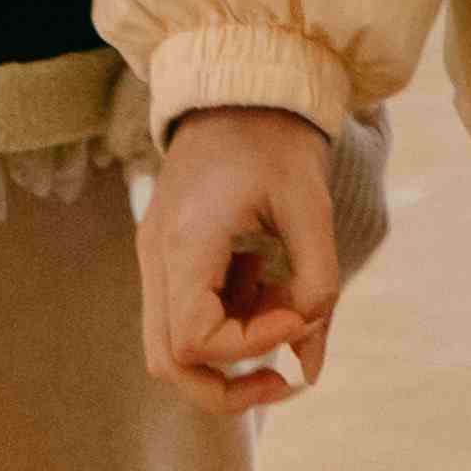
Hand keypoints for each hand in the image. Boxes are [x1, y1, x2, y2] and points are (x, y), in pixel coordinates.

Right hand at [140, 106, 341, 413]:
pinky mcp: (164, 252)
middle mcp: (156, 255)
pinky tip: (259, 276)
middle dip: (227, 386)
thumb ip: (317, 288)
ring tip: (277, 306)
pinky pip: (181, 315)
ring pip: (169, 348)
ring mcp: (153, 255)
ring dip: (228, 353)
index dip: (252, 346)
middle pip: (168, 363)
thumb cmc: (277, 138)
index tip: (299, 315)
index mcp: (185, 241)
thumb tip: (310, 367)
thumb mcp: (311, 208)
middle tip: (284, 376)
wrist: (240, 84)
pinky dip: (224, 320)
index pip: (196, 340)